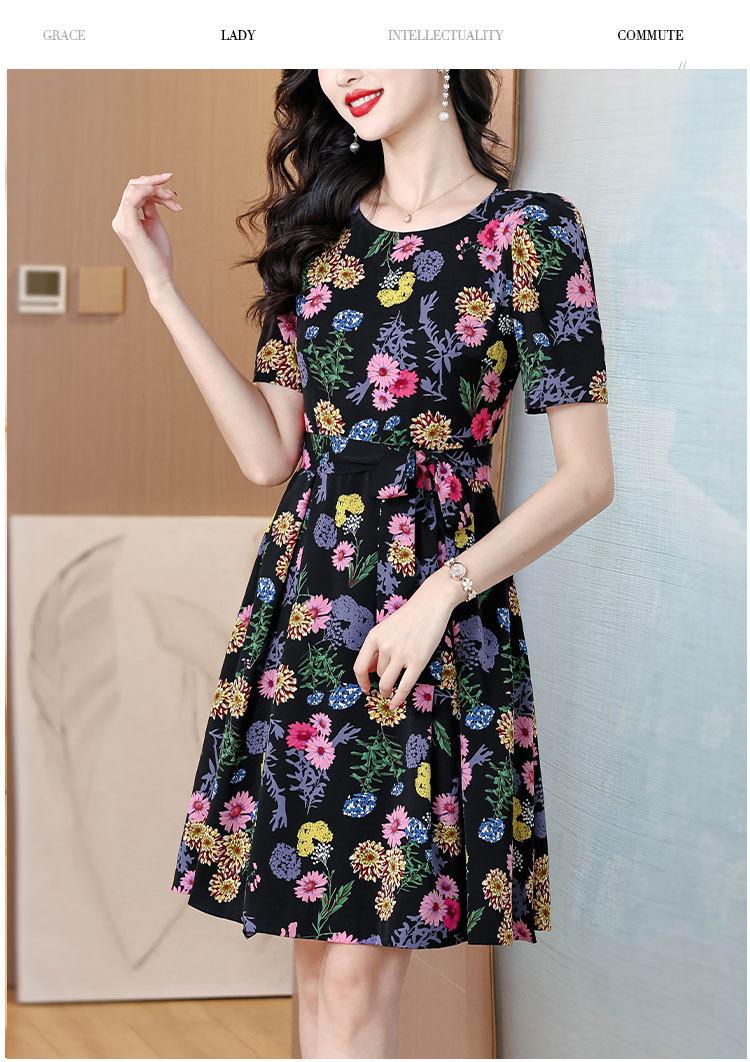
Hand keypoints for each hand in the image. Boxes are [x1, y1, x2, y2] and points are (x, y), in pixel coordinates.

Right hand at [111, 172, 181, 298]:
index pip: (134, 192)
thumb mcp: (155, 224)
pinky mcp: (129, 228)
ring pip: (133, 190)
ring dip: (156, 189)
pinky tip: (164, 195)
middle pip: (133, 187)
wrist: (160, 275)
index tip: (173, 194)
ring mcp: (122, 223)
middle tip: (174, 195)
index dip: (153, 187)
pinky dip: (147, 192)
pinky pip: (132, 200)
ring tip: (173, 199)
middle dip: (155, 185)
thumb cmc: (159, 253)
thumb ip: (150, 207)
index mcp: (124, 219)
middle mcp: (119, 220)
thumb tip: (152, 192)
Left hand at [353, 567, 465, 709]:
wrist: (431, 604)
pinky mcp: (418, 661)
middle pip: (378, 674)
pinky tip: (396, 703)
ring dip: (388, 690)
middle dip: (382, 681)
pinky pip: (404, 686)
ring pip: (388, 682)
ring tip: (390, 693)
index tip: (365, 688)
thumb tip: (371, 671)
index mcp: (374, 636)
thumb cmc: (410, 616)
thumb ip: (377, 647)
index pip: (360, 666)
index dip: (361, 681)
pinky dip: (398, 698)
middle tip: (387, 686)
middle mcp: (385, 646)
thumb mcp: (386, 628)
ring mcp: (401, 654)